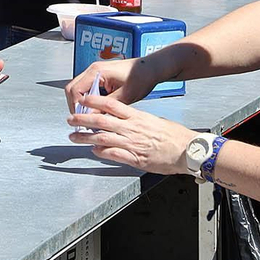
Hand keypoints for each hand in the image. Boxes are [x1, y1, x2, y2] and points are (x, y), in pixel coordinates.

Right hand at [65, 56, 156, 111]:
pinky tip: (97, 109)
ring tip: (90, 116)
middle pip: (72, 89)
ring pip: (79, 90)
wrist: (151, 69)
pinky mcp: (100, 77)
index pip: (75, 90)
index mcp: (97, 72)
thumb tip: (91, 118)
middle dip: (75, 106)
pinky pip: (88, 89)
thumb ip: (105, 107)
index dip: (76, 107)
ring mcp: (96, 73)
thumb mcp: (124, 96)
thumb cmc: (141, 77)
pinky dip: (89, 100)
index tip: (81, 119)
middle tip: (83, 120)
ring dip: (82, 103)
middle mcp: (93, 70)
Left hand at [66, 93, 194, 173]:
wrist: (188, 150)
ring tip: (74, 137)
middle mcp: (132, 128)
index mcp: (137, 116)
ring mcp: (133, 144)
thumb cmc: (174, 136)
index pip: (111, 104)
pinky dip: (101, 152)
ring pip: (102, 138)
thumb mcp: (154, 120)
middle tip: (70, 120)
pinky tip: (93, 150)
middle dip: (82, 120)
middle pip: (101, 121)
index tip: (82, 100)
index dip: (94, 101)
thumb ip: (137, 120)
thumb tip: (124, 119)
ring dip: (85, 137)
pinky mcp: (136, 159)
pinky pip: (113, 154)